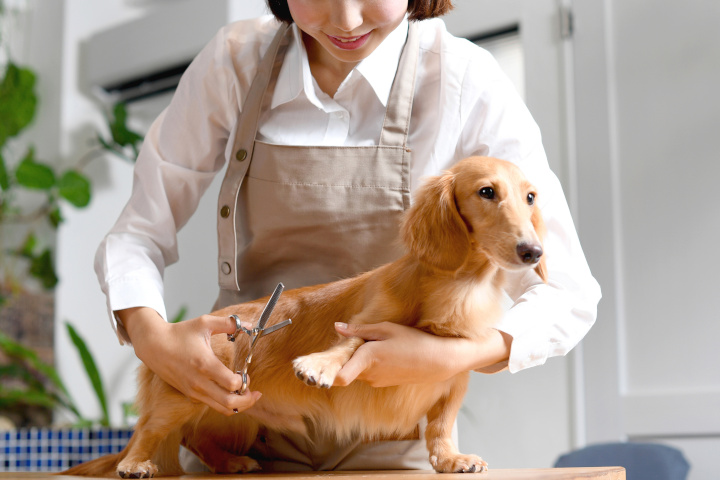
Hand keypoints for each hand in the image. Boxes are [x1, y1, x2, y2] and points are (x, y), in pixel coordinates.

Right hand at [117, 307, 261, 415]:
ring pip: (221, 409)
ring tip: (247, 396)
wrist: (154, 345)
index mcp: (205, 364)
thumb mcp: (204, 323)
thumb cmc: (179, 333)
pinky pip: (211, 405)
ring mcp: (194, 391)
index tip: (246, 373)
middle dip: (247, 401)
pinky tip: (230, 393)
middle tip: (254, 393)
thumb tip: (249, 324)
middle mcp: (199, 382)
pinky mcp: (190, 394)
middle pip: (229, 403)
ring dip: (238, 405)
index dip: (244, 381)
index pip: (231, 384)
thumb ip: (228, 323)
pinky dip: (224, 404)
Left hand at [332, 322, 511, 386]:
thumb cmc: (414, 341)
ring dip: (358, 359)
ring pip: (356, 370)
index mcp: (368, 357)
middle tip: (353, 340)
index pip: (340, 375)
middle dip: (345, 356)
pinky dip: (369, 364)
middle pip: (345, 367)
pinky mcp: (383, 383)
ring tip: (375, 344)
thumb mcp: (387, 329)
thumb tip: (338, 327)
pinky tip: (385, 353)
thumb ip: (360, 329)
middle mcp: (369, 373)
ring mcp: (376, 381)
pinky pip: (368, 373)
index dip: (327, 373)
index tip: (320, 370)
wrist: (438, 361)